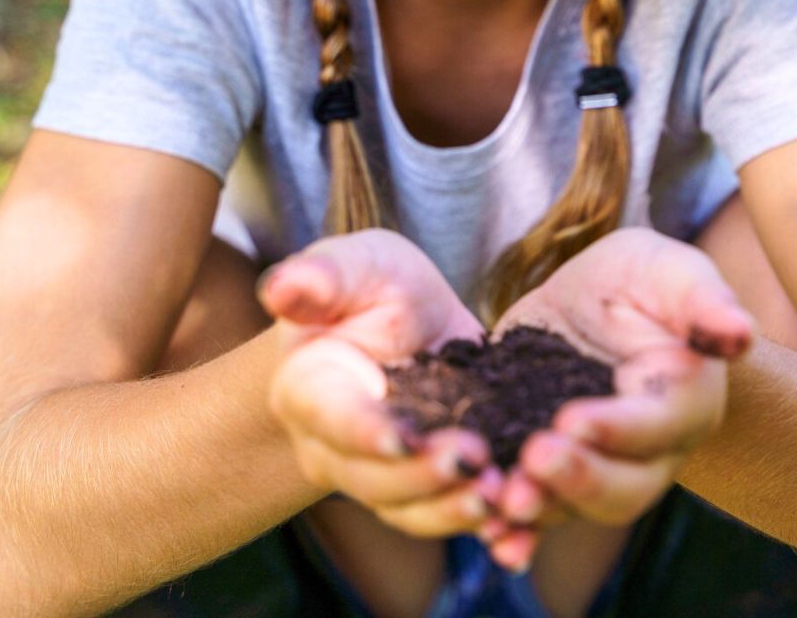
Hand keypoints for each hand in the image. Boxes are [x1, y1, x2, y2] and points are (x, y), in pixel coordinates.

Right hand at [260, 229, 503, 536]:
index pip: (332, 417)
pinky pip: (446, 519)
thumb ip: (323, 275)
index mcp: (310, 388)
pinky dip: (481, 531)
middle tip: (473, 458)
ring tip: (499, 494)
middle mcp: (335, 445)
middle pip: (372, 478)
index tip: (402, 437)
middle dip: (422, 476)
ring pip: (408, 510)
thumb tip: (281, 286)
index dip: (364, 431)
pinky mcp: (425, 489)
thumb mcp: (357, 265)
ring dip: (451, 509)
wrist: (403, 321)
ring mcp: (379, 475)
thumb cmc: (371, 287)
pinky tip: (515, 530)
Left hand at [487, 228, 755, 569]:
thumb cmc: (641, 280)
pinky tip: (486, 529)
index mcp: (683, 400)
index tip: (572, 419)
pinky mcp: (553, 467)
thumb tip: (739, 334)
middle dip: (578, 480)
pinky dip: (516, 527)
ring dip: (542, 508)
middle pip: (623, 487)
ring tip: (502, 498)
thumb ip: (702, 298)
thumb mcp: (667, 271)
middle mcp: (649, 449)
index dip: (618, 429)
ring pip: (577, 507)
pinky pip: (540, 508)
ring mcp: (600, 466)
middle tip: (533, 458)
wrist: (596, 301)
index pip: (657, 425)